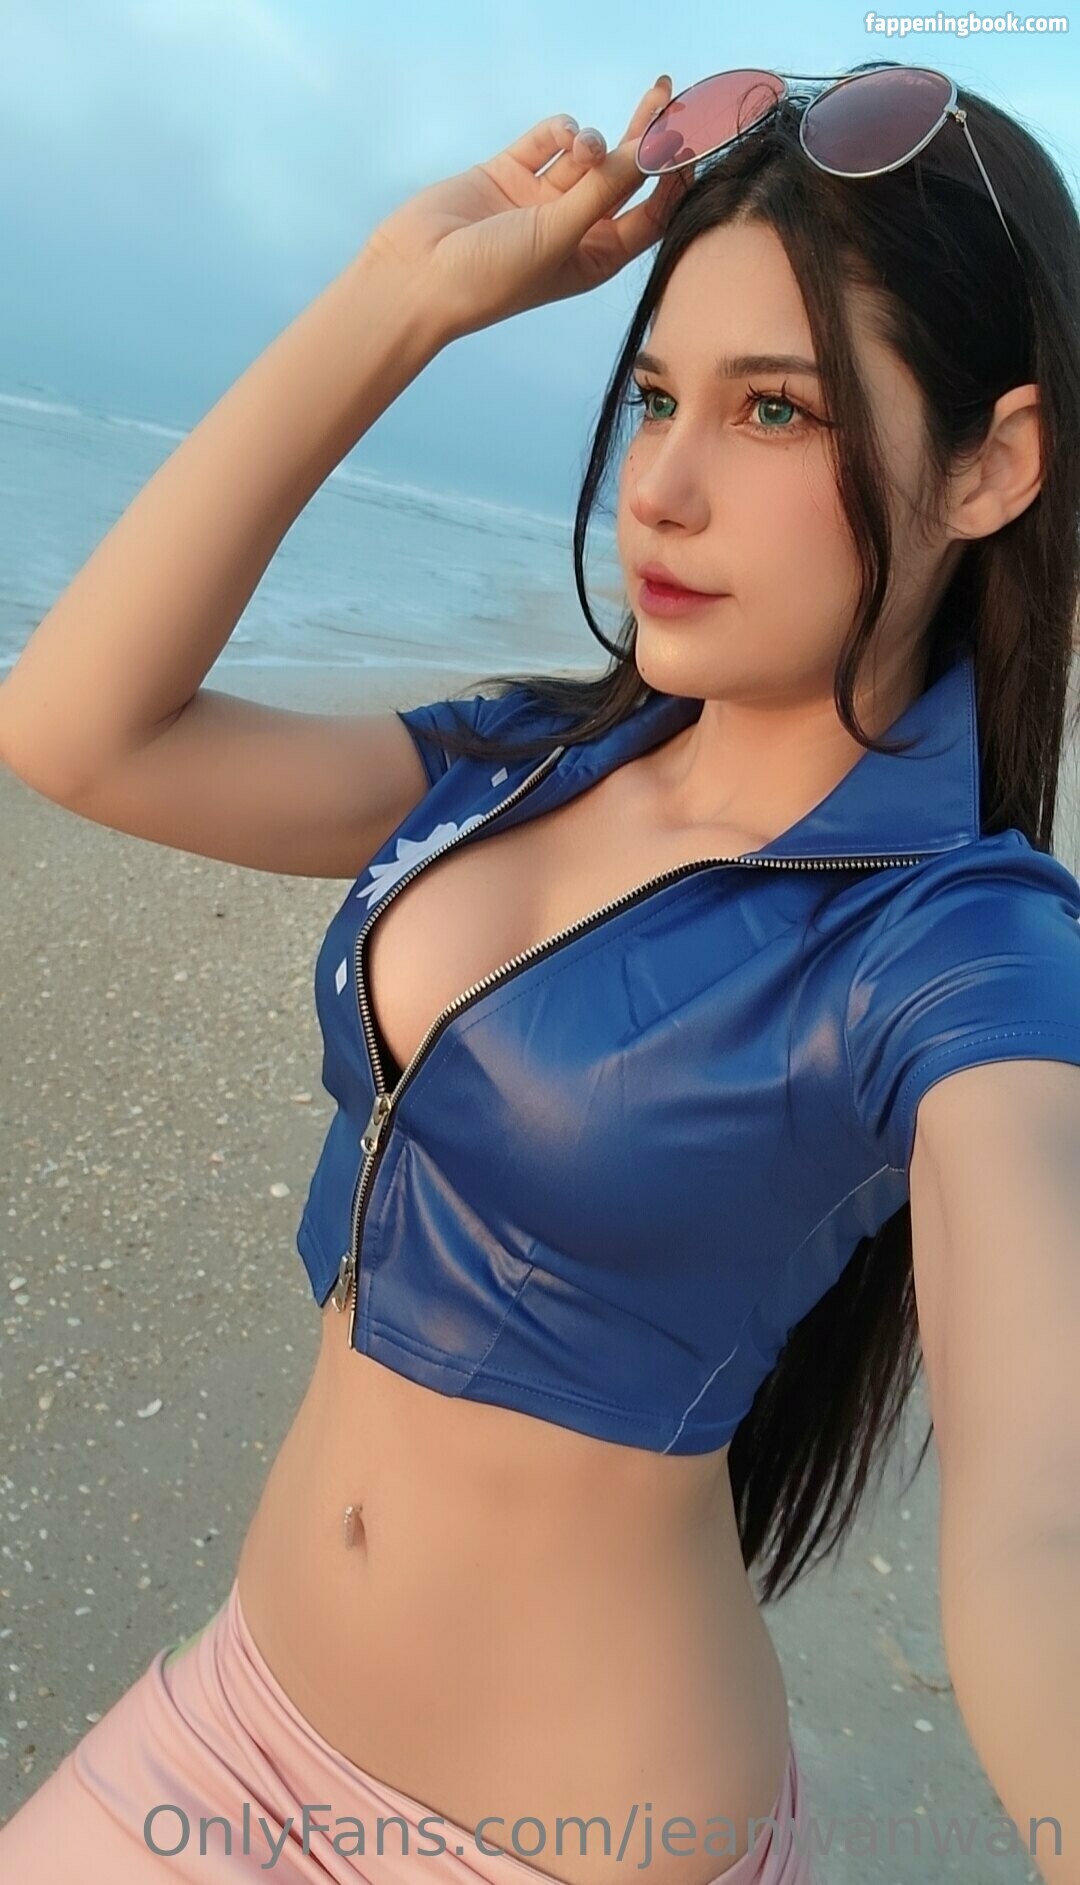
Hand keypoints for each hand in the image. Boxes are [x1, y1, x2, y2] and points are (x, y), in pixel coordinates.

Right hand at [364, 77, 691, 340]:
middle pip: (626, 177)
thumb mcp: (559, 235)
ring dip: (592, 142)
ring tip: (582, 148)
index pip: (651, 214)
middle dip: (647, 137)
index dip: (673, 177)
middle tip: (668, 92)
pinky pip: (548, 141)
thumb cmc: (492, 276)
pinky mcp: (509, 174)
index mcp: (595, 258)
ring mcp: (541, 201)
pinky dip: (559, 131)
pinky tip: (560, 136)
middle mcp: (573, 229)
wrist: (417, 276)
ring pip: (587, 155)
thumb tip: (649, 150)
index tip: (686, 140)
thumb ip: (604, 189)